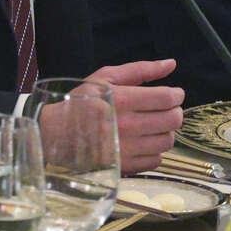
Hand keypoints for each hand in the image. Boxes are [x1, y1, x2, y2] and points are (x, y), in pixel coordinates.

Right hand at [84, 59, 184, 173]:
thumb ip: (141, 69)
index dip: (177, 95)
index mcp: (122, 100)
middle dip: (175, 112)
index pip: (167, 98)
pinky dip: (155, 151)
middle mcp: (126, 126)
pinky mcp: (123, 167)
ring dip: (166, 132)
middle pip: (172, 120)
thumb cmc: (81, 101)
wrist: (53, 133)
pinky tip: (143, 142)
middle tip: (167, 109)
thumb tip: (171, 63)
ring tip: (154, 125)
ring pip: (167, 142)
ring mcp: (125, 149)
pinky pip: (156, 161)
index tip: (175, 94)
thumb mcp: (107, 77)